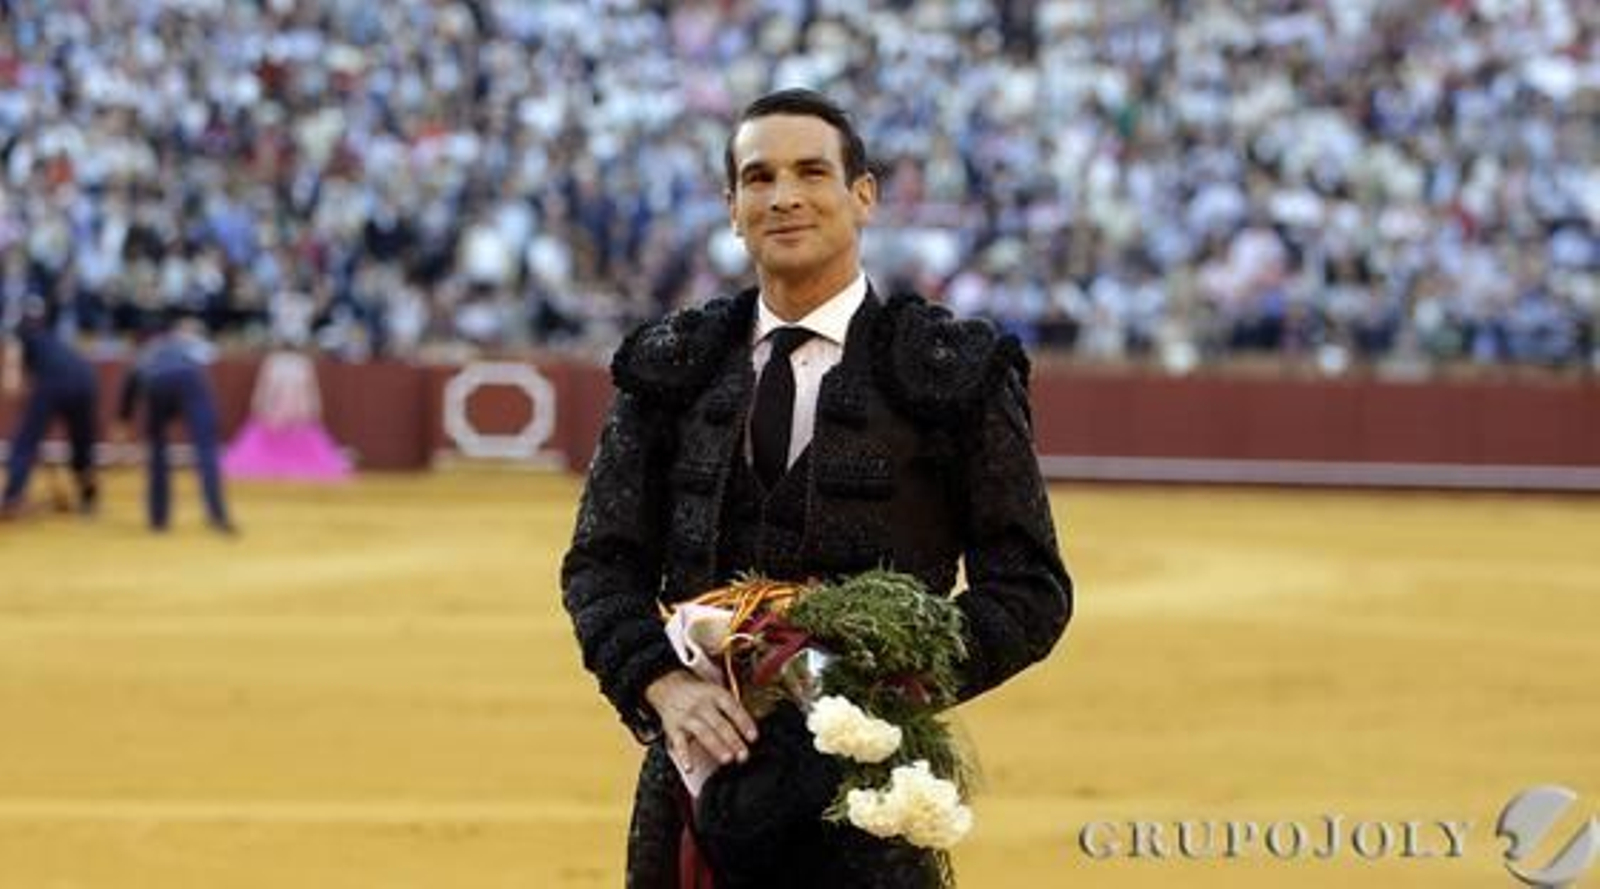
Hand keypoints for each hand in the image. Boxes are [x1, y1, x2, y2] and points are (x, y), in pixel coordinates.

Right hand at [644, 669, 758, 768]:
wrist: (668, 685)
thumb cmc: (698, 694)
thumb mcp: (716, 693)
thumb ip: (731, 710)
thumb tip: (748, 731)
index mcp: (715, 695)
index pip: (733, 708)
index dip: (744, 722)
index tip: (753, 737)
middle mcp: (702, 705)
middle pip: (720, 723)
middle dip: (733, 740)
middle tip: (743, 755)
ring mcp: (687, 717)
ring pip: (703, 732)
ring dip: (716, 746)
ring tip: (727, 759)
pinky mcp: (673, 728)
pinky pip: (679, 743)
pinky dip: (684, 756)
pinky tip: (690, 767)